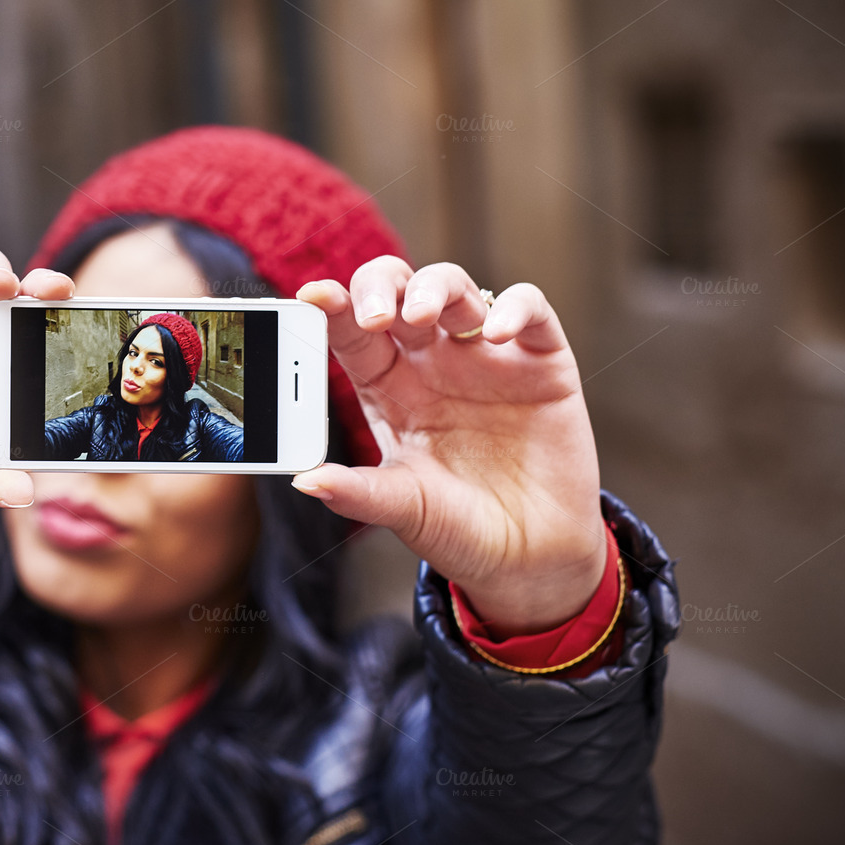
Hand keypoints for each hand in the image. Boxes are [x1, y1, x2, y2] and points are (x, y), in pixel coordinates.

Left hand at [294, 258, 606, 632]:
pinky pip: (529, 309)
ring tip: (421, 314)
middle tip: (374, 315)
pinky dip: (513, 307)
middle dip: (380, 286)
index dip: (332, 307)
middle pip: (398, 290)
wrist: (530, 557)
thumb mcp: (403, 509)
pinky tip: (495, 335)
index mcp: (387, 386)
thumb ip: (357, 493)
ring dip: (434, 287)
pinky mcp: (541, 360)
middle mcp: (431, 360)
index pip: (352, 331)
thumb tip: (304, 481)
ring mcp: (485, 355)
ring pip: (454, 287)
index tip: (312, 297)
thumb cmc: (458, 526)